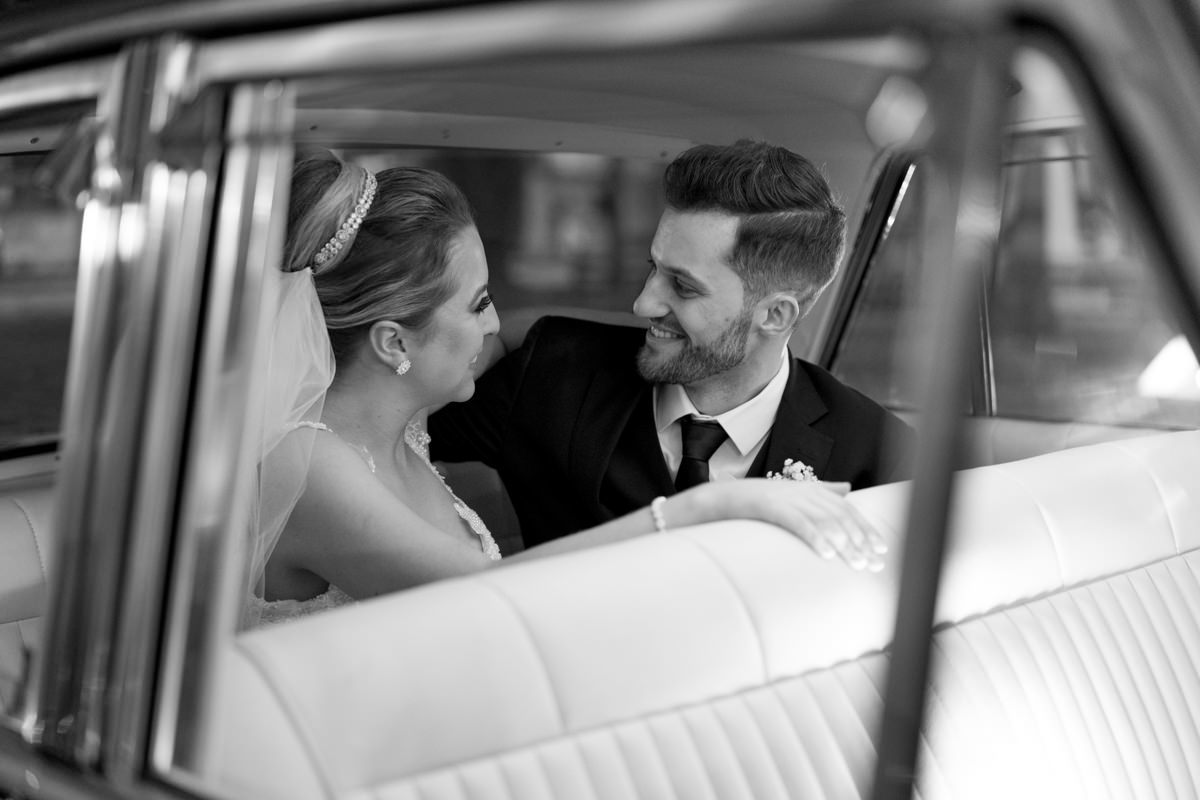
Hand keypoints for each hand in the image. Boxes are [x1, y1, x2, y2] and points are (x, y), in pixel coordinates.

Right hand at [692, 479, 887, 570]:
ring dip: (844, 544)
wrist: (724, 498)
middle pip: (841, 518)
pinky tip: (827, 554)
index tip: (881, 550)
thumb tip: (847, 489)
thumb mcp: (795, 492)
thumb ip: (823, 489)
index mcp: (814, 490)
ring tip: (857, 563)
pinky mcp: (772, 507)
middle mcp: (805, 492)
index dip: (866, 531)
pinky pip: (799, 523)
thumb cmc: (760, 499)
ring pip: (825, 522)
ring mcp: (789, 498)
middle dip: (860, 542)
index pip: (848, 511)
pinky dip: (815, 538)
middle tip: (873, 564)